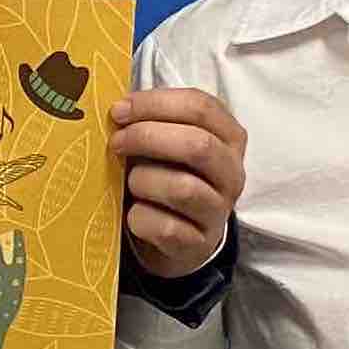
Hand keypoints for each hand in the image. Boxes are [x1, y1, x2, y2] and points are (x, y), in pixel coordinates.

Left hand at [114, 87, 244, 280]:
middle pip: (198, 145)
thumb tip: (119, 110)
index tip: (120, 110)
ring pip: (183, 188)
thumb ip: (154, 121)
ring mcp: (219, 211)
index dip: (155, 104)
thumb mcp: (170, 143)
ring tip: (129, 182)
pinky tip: (133, 213)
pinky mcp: (199, 244)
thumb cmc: (168, 176)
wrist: (180, 236)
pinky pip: (165, 227)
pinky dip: (140, 217)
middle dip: (147, 137)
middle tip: (116, 142)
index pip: (201, 107)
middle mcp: (232, 174)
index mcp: (229, 137)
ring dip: (143, 180)